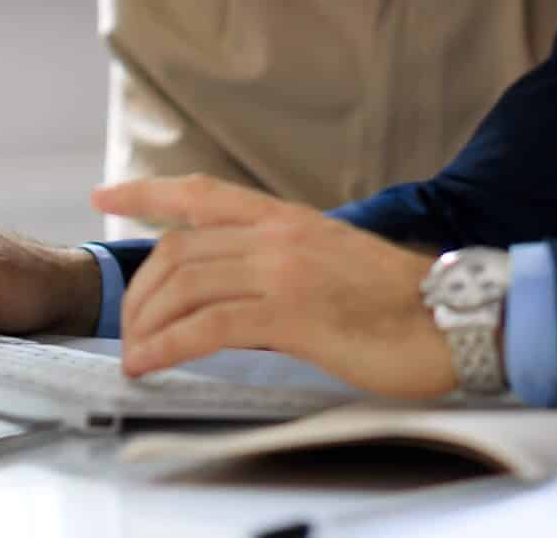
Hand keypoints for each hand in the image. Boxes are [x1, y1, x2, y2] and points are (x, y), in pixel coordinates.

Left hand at [94, 175, 453, 398]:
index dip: (148, 192)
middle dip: (141, 291)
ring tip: (135, 354)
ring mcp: (283, 270)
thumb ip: (281, 263)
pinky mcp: (291, 314)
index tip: (105, 195)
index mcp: (288, 219)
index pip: (202, 194)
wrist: (451, 318)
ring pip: (185, 285)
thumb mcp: (331, 261)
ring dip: (147, 323)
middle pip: (180, 250)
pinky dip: (168, 345)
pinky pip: (207, 326)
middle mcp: (279, 235)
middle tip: (128, 326)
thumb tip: (236, 290)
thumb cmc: (399, 302)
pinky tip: (151, 363)